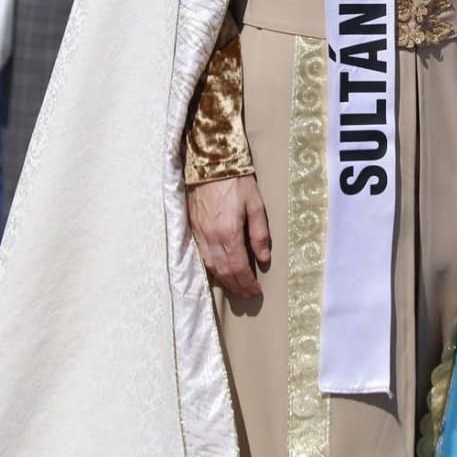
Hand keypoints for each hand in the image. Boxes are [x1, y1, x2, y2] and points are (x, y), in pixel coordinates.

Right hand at [187, 174, 271, 299]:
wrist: (209, 161)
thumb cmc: (236, 180)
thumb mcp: (255, 203)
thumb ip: (259, 233)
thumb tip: (264, 259)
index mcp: (229, 233)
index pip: (238, 268)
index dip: (247, 283)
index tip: (256, 291)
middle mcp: (211, 238)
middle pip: (224, 272)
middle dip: (237, 286)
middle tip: (248, 294)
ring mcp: (199, 235)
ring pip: (211, 267)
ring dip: (224, 281)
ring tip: (236, 287)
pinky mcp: (192, 229)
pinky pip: (202, 257)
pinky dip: (212, 269)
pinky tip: (218, 272)